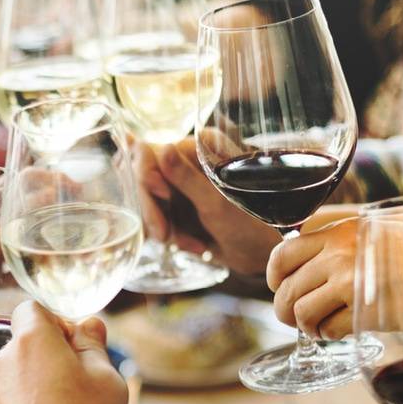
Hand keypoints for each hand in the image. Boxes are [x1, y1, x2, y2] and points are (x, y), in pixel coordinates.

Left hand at [0, 301, 128, 403]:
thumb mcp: (106, 376)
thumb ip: (93, 343)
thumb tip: (88, 325)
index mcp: (31, 342)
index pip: (32, 308)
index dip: (57, 322)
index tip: (76, 345)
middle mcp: (3, 363)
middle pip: (28, 345)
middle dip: (55, 357)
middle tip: (86, 381)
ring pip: (23, 377)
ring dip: (47, 385)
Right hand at [134, 138, 279, 275]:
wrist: (261, 254)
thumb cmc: (251, 225)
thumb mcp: (216, 203)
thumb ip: (187, 178)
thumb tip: (162, 149)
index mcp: (197, 148)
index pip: (148, 151)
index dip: (147, 173)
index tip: (161, 194)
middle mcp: (185, 162)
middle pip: (141, 178)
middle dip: (152, 209)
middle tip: (164, 235)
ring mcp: (179, 186)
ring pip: (146, 202)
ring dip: (164, 227)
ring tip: (192, 244)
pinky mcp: (178, 208)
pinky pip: (156, 219)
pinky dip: (172, 236)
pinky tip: (194, 245)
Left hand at [268, 212, 402, 338]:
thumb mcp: (374, 234)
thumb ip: (340, 245)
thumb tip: (307, 265)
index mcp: (339, 233)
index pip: (283, 254)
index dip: (275, 276)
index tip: (279, 286)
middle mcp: (338, 256)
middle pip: (288, 289)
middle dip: (285, 309)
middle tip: (295, 317)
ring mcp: (350, 284)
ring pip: (302, 312)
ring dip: (305, 325)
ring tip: (318, 328)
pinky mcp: (366, 313)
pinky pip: (328, 330)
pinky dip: (327, 336)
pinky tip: (336, 334)